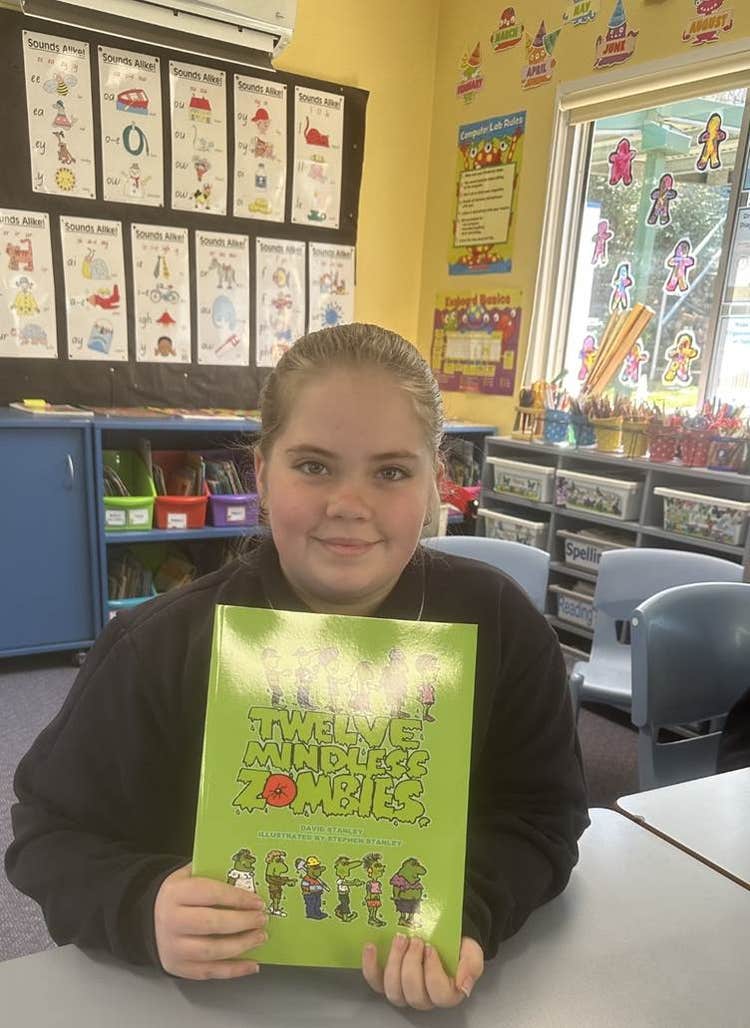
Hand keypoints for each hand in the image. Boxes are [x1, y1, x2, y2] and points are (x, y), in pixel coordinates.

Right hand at [154, 864, 267, 979]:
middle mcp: (172, 921)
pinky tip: (251, 963)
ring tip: (260, 937)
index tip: (257, 901)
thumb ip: (213, 872)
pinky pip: (210, 971)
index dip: (238, 898)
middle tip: (261, 919)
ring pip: (212, 951)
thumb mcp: (189, 875)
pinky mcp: (179, 967)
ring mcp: (174, 947)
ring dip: (242, 945)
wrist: (149, 918)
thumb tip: (247, 876)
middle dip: (243, 922)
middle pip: (212, 924)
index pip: (212, 894)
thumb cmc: (178, 895)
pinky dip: (234, 970)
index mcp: (176, 894)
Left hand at [362, 934, 483, 1009]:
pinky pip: (375, 981)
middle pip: (413, 993)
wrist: (443, 935)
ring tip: (399, 939)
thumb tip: (464, 986)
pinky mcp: (386, 980)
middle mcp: (423, 998)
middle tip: (415, 939)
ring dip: (394, 962)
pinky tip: (371, 947)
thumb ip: (471, 967)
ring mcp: (403, 991)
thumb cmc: (456, 947)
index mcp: (446, 994)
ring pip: (393, 990)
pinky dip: (370, 965)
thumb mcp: (472, 953)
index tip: (430, 948)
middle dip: (411, 963)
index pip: (439, 994)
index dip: (432, 972)